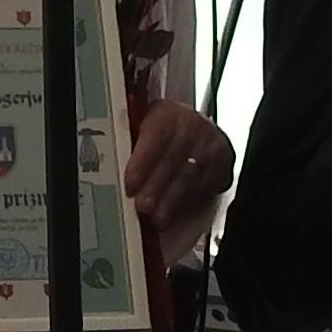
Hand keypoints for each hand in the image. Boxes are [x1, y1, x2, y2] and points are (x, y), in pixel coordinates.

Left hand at [127, 98, 230, 231]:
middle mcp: (193, 125)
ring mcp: (211, 145)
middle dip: (157, 187)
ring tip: (158, 219)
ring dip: (173, 201)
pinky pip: (206, 186)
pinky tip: (175, 213)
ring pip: (191, 177)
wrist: (195, 128)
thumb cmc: (161, 132)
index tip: (131, 183)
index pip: (156, 135)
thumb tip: (107, 161)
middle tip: (143, 207)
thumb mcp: (142, 126)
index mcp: (167, 112)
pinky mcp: (224, 164)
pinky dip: (189, 203)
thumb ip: (129, 140)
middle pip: (174, 160)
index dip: (143, 161)